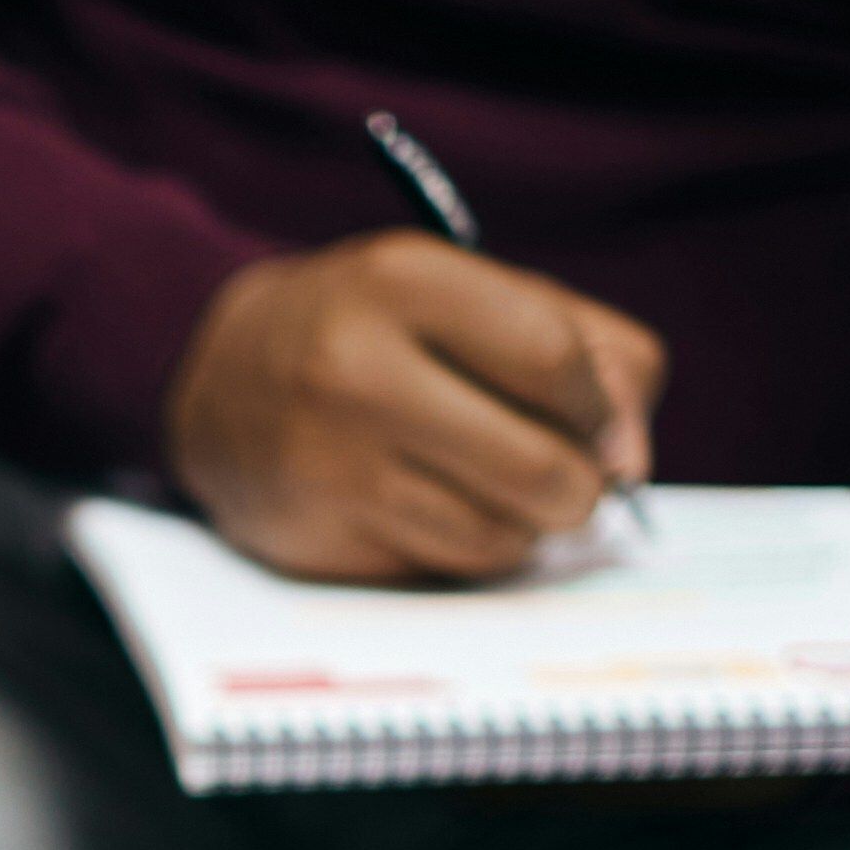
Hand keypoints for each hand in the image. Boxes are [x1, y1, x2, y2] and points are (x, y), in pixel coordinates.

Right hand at [163, 233, 667, 584]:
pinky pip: (449, 565)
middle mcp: (356, 371)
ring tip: (498, 488)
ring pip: (501, 533)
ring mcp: (331, 463)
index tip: (594, 420)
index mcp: (403, 283)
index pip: (553, 361)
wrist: (218, 381)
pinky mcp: (319, 537)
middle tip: (566, 475)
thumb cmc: (378, 331)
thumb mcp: (473, 294)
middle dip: (580, 485)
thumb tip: (630, 462)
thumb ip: (588, 349)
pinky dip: (473, 548)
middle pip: (542, 466)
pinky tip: (445, 510)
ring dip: (527, 524)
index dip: (598, 405)